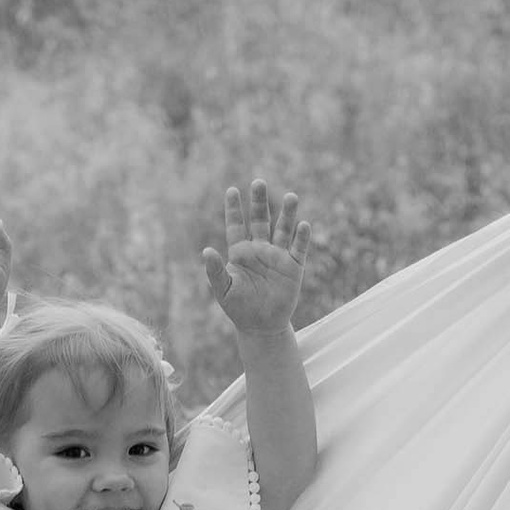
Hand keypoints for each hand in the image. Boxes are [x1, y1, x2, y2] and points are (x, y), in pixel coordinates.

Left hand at [201, 179, 309, 334]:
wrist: (261, 327)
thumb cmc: (239, 309)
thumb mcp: (224, 290)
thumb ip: (215, 270)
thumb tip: (206, 250)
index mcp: (240, 252)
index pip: (236, 225)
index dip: (234, 208)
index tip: (232, 190)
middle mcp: (259, 249)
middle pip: (261, 220)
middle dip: (260, 202)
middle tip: (259, 182)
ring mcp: (277, 256)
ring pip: (283, 229)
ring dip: (287, 213)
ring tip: (291, 196)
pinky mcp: (293, 267)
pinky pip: (298, 249)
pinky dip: (302, 237)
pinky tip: (303, 224)